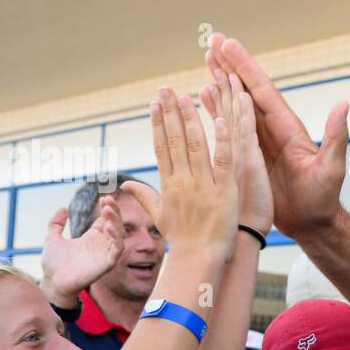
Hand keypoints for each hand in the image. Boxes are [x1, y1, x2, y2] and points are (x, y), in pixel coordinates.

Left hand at [39, 199, 123, 306]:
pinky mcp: (106, 264)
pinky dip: (116, 238)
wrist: (52, 281)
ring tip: (108, 210)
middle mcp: (100, 244)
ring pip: (118, 235)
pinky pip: (116, 249)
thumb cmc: (53, 264)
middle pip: (114, 224)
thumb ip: (56, 223)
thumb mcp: (52, 238)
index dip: (106, 208)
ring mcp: (104, 254)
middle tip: (107, 200)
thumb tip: (63, 208)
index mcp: (90, 238)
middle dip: (113, 211)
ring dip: (116, 221)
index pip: (105, 220)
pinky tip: (108, 227)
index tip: (103, 197)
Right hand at [124, 88, 238, 262]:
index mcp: (168, 185)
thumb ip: (144, 196)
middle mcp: (183, 182)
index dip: (157, 124)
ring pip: (196, 146)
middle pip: (174, 141)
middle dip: (169, 113)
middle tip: (165, 89)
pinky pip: (223, 162)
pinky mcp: (224, 192)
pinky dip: (222, 141)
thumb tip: (125, 184)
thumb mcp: (159, 216)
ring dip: (191, 120)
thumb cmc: (182, 240)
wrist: (199, 260)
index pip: (160, 148)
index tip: (154, 104)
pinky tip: (220, 120)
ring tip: (187, 97)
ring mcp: (203, 186)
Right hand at [205, 33, 348, 236]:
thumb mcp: (331, 168)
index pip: (262, 90)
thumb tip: (343, 105)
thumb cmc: (324, 198)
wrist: (313, 222)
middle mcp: (272, 129)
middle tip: (210, 41)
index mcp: (287, 128)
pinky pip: (229, 128)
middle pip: (246, 90)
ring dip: (220, 82)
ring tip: (205, 60)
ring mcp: (259, 142)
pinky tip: (203, 97)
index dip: (245, 67)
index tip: (228, 44)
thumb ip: (335, 138)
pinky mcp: (248, 156)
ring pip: (235, 104)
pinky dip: (216, 110)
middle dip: (229, 65)